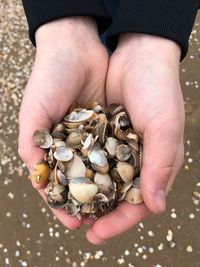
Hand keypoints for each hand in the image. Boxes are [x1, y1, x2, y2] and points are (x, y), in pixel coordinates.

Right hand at [18, 17, 108, 229]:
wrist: (75, 49)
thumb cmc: (48, 78)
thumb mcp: (34, 111)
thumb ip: (31, 142)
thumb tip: (35, 175)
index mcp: (51, 145)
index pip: (56, 182)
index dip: (61, 203)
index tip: (71, 223)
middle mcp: (73, 144)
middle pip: (80, 181)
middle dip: (88, 204)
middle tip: (96, 225)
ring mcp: (93, 136)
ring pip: (100, 169)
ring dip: (106, 190)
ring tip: (113, 212)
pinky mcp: (110, 126)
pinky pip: (116, 150)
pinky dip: (120, 166)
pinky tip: (127, 182)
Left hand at [86, 34, 184, 243]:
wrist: (138, 56)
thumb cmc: (159, 90)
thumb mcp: (165, 127)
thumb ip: (160, 165)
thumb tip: (156, 208)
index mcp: (155, 162)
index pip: (139, 201)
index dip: (120, 220)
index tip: (98, 233)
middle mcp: (135, 158)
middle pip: (116, 194)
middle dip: (98, 212)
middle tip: (79, 225)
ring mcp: (117, 145)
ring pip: (100, 178)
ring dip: (85, 193)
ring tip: (67, 207)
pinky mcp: (101, 132)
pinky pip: (88, 155)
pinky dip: (77, 167)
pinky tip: (64, 176)